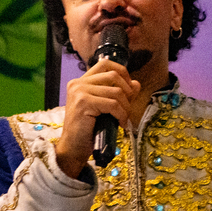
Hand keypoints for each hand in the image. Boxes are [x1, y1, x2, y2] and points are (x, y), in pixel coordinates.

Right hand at [57, 59, 139, 177]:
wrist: (75, 147)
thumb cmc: (90, 129)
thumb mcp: (107, 108)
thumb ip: (121, 94)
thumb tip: (136, 83)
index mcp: (82, 81)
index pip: (105, 63)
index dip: (122, 72)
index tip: (128, 89)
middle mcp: (78, 83)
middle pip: (114, 76)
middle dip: (127, 92)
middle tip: (127, 109)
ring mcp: (79, 92)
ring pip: (116, 92)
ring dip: (126, 107)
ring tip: (122, 119)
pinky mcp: (84, 103)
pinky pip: (114, 104)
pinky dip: (122, 115)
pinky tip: (120, 124)